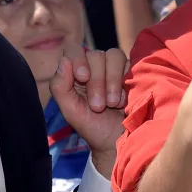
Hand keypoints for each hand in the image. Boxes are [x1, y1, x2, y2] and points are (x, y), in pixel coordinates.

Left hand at [52, 45, 128, 176]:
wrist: (117, 141)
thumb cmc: (92, 126)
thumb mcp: (70, 110)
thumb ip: (60, 87)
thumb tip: (64, 60)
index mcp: (75, 72)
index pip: (74, 50)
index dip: (78, 59)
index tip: (83, 78)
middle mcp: (95, 66)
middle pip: (95, 55)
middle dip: (96, 82)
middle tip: (98, 106)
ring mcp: (114, 68)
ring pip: (113, 55)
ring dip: (111, 80)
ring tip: (112, 104)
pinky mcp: (131, 72)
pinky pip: (129, 63)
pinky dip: (124, 82)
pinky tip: (123, 100)